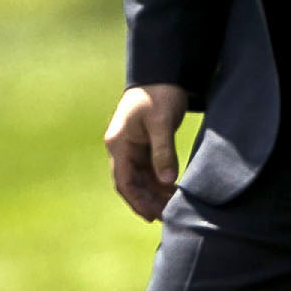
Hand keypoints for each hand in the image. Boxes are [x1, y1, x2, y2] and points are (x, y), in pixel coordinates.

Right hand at [104, 84, 189, 220]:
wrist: (162, 73)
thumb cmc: (159, 94)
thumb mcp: (162, 122)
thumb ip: (163, 151)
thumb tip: (167, 181)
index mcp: (119, 143)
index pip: (124, 180)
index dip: (136, 201)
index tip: (151, 216)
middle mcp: (122, 148)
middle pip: (131, 183)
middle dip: (146, 201)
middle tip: (166, 217)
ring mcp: (132, 147)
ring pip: (140, 179)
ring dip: (153, 194)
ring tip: (171, 208)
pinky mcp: (144, 145)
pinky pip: (148, 170)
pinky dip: (158, 182)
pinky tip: (171, 192)